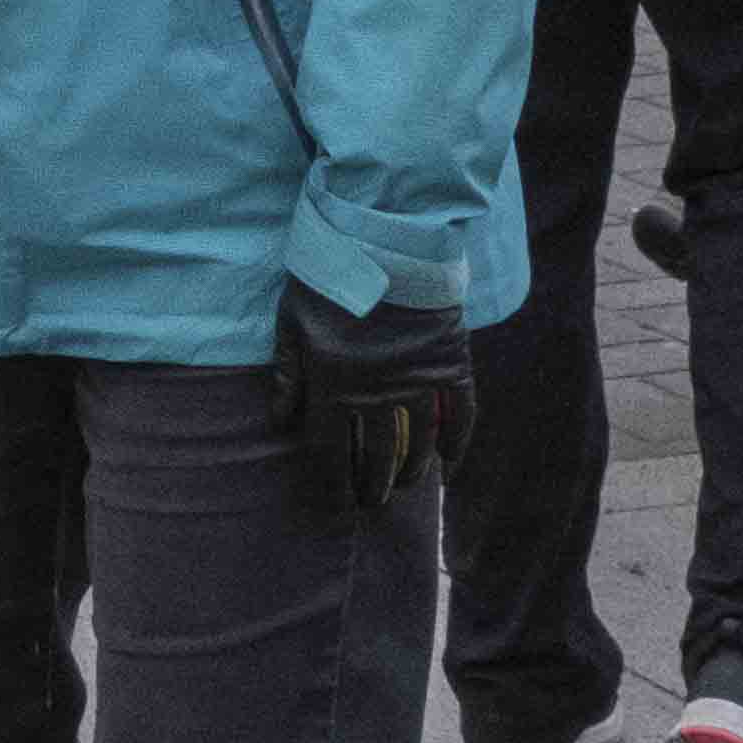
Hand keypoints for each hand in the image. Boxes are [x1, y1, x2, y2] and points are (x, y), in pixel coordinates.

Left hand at [271, 281, 471, 518]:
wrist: (385, 235)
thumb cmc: (328, 276)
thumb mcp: (292, 321)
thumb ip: (288, 374)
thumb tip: (282, 423)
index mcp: (333, 385)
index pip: (332, 455)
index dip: (334, 488)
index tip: (337, 507)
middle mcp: (377, 392)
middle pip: (376, 456)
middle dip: (372, 487)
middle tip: (370, 501)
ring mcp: (418, 378)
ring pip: (417, 442)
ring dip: (410, 471)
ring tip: (403, 485)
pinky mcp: (449, 360)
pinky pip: (460, 413)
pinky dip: (457, 442)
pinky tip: (449, 463)